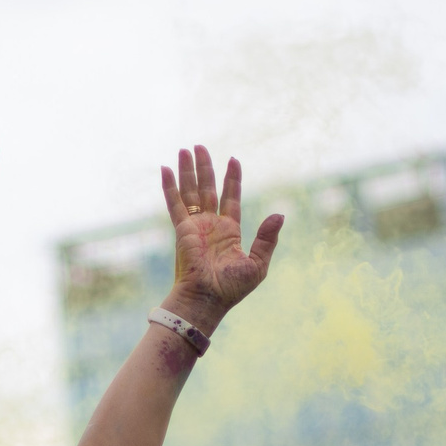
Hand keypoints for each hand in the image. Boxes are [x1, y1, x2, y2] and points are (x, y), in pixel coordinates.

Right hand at [157, 144, 281, 330]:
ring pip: (191, 191)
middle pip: (208, 188)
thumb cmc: (232, 288)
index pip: (231, 198)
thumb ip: (267, 238)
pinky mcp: (182, 230)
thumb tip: (279, 215)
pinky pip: (175, 203)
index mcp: (229, 231)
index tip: (233, 159)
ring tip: (185, 149)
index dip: (232, 179)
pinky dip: (170, 186)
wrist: (208, 299)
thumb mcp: (258, 263)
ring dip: (188, 170)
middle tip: (199, 146)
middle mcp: (211, 225)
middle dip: (205, 167)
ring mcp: (195, 226)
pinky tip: (166, 169)